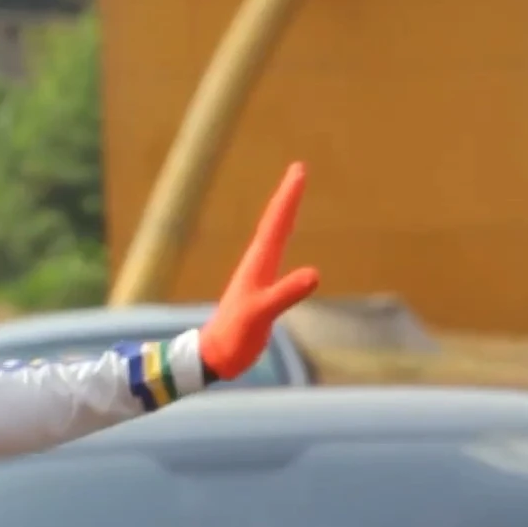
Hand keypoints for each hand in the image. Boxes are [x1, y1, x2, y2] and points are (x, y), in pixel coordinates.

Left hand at [200, 162, 320, 380]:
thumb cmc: (233, 335)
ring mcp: (258, 278)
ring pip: (274, 238)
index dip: (288, 197)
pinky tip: (284, 244)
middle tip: (298, 171)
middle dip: (287, 198)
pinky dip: (283, 242)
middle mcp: (256, 265)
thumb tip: (314, 274)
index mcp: (257, 265)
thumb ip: (284, 295)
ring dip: (284, 216)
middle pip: (275, 224)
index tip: (298, 170)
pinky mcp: (261, 291)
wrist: (214, 356)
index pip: (276, 224)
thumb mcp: (260, 314)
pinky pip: (276, 257)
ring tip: (292, 198)